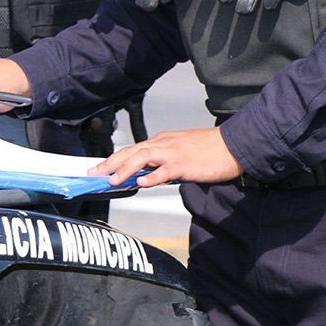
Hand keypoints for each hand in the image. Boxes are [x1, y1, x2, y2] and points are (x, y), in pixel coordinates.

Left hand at [90, 128, 242, 187]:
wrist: (232, 145)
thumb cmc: (208, 151)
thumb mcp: (180, 152)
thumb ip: (162, 162)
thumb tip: (145, 176)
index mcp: (161, 141)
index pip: (132, 149)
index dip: (113, 159)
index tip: (98, 168)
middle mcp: (163, 144)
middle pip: (131, 151)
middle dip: (110, 163)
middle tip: (93, 173)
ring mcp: (173, 153)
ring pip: (143, 157)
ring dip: (125, 169)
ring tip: (112, 180)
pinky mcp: (185, 164)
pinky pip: (165, 171)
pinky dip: (152, 177)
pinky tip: (142, 183)